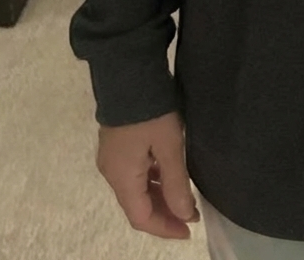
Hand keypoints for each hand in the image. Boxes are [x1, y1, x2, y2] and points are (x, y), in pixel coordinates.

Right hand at [96, 111, 199, 238]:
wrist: (128, 72)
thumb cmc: (151, 111)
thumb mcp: (169, 145)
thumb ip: (176, 182)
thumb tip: (184, 214)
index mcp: (121, 177)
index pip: (141, 217)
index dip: (165, 228)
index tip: (189, 230)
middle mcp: (112, 172)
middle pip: (137, 204)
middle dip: (164, 213)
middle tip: (191, 214)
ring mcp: (112, 157)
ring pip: (136, 188)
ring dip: (159, 196)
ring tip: (185, 196)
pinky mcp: (117, 143)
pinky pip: (135, 172)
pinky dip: (153, 179)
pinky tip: (170, 174)